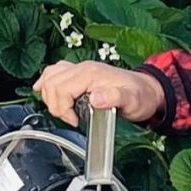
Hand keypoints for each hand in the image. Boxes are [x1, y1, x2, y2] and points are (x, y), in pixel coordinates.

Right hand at [33, 60, 164, 126]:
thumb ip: (115, 98)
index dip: (63, 109)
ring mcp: (80, 69)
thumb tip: (95, 98)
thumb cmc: (140, 97)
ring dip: (49, 95)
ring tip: (62, 110)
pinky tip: (41, 88)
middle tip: (70, 119)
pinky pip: (55, 72)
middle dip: (55, 105)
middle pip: (52, 83)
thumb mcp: (132, 101)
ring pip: (50, 76)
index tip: (75, 121)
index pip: (61, 88)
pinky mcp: (80, 74)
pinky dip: (46, 81)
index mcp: (91, 73)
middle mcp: (83, 68)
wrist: (148, 90)